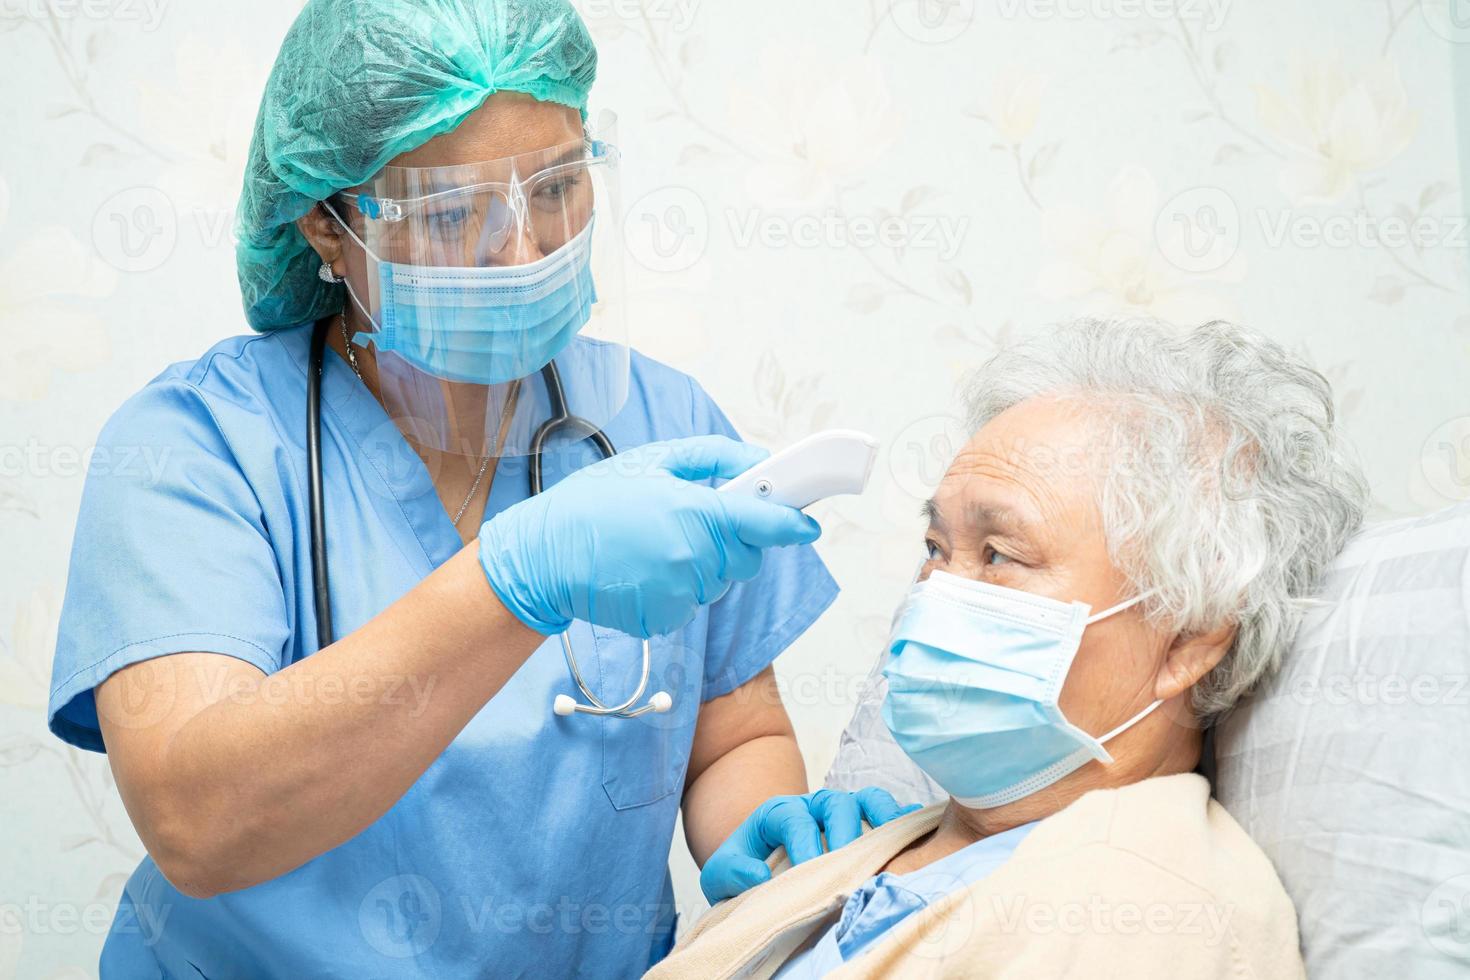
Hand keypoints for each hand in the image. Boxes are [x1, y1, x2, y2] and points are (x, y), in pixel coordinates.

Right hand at [478, 435, 820, 638]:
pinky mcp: (663, 620)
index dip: (793, 524)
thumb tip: (760, 460)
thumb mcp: (652, 461)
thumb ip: (713, 458)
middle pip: (745, 559)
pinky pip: (689, 603)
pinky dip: (675, 588)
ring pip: (716, 582)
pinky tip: (642, 569)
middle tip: (691, 521)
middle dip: (732, 541)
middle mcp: (693, 560)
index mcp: (695, 514)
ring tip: (653, 544)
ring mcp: (678, 594)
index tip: (808, 525)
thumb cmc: (594, 503)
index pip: (764, 525)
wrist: (543, 555)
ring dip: (700, 565)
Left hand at [700, 788, 920, 902]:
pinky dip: (906, 821)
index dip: (804, 841)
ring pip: (868, 799)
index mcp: (778, 813)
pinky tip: (921, 837)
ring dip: (883, 818)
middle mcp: (815, 806)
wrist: (756, 866)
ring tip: (894, 845)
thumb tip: (760, 876)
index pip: (794, 818)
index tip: (809, 869)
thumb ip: (731, 872)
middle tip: (851, 864)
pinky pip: (891, 813)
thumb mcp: (721, 873)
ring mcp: (845, 812)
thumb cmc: (743, 870)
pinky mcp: (867, 824)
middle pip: (836, 803)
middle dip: (846, 833)